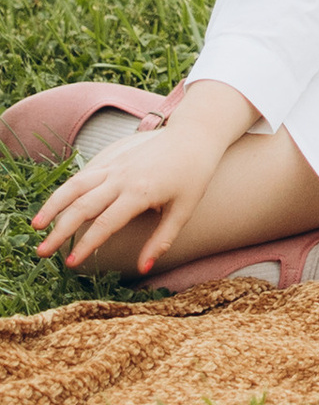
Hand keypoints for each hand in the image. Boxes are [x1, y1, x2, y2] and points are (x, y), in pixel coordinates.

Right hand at [32, 78, 256, 277]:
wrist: (196, 135)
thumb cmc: (193, 175)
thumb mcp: (184, 210)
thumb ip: (161, 240)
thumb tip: (144, 269)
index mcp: (139, 192)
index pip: (105, 223)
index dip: (86, 245)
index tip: (71, 263)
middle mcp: (122, 177)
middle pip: (82, 206)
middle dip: (60, 230)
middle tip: (42, 252)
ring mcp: (116, 163)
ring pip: (76, 184)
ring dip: (54, 204)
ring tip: (36, 225)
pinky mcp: (113, 155)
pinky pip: (85, 171)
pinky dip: (68, 187)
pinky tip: (57, 203)